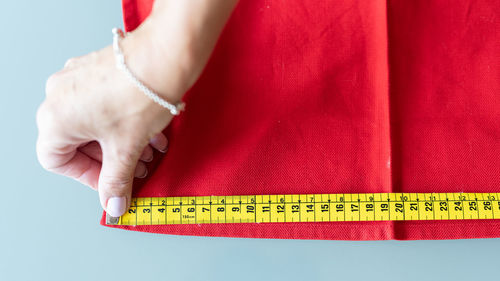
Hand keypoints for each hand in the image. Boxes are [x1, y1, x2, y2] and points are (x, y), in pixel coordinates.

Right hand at [36, 0, 238, 216]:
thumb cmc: (141, 95)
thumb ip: (116, 181)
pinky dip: (123, 124)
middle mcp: (59, 96)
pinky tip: (151, 133)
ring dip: (121, 144)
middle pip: (77, 143)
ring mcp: (77, 79)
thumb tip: (113, 205)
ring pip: (94, 125)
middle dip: (112, 161)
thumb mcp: (126, 148)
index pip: (57, 161)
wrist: (165, 57)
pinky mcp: (95, 70)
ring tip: (149, 152)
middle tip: (136, 169)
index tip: (112, 184)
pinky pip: (102, 105)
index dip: (87, 177)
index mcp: (56, 118)